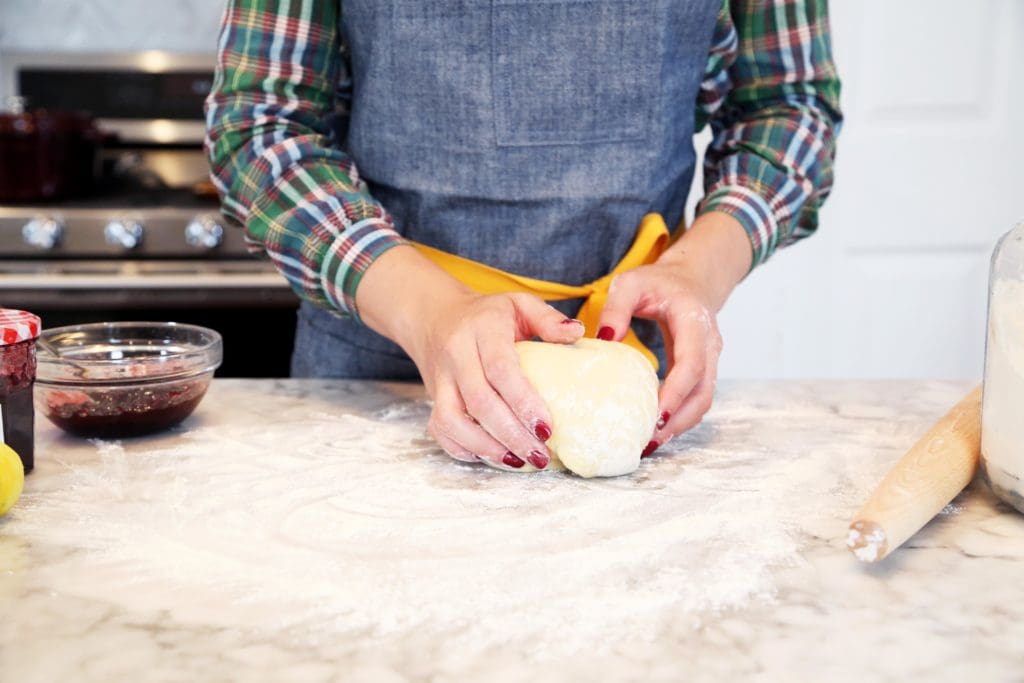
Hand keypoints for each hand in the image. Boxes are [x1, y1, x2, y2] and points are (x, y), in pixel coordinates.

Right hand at [356, 246, 583, 469]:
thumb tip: (578, 334)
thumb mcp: (519, 303)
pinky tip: (493, 457)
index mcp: (481, 330)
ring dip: (486, 447)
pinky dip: (464, 449)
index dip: (523, 402)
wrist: (434, 316)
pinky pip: (440, 430)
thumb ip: (548, 318)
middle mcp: (456, 355)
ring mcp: (440, 380)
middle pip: (479, 402)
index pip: (500, 370)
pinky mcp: (431, 398)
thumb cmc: (486, 314)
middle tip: (539, 455)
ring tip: (518, 462)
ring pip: (452, 421)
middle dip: (511, 434)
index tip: (547, 428)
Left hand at [597, 212, 751, 453]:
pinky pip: (695, 400)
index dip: (675, 394)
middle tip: (647, 441)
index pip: (692, 364)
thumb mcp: (631, 283)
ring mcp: (710, 360)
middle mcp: (709, 345)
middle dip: (678, 420)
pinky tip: (654, 429)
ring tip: (648, 443)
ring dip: (679, 425)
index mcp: (694, 322)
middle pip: (703, 393)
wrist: (692, 280)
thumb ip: (616, 308)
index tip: (655, 417)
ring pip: (702, 402)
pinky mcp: (702, 371)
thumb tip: (602, 340)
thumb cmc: (658, 282)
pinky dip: (679, 418)